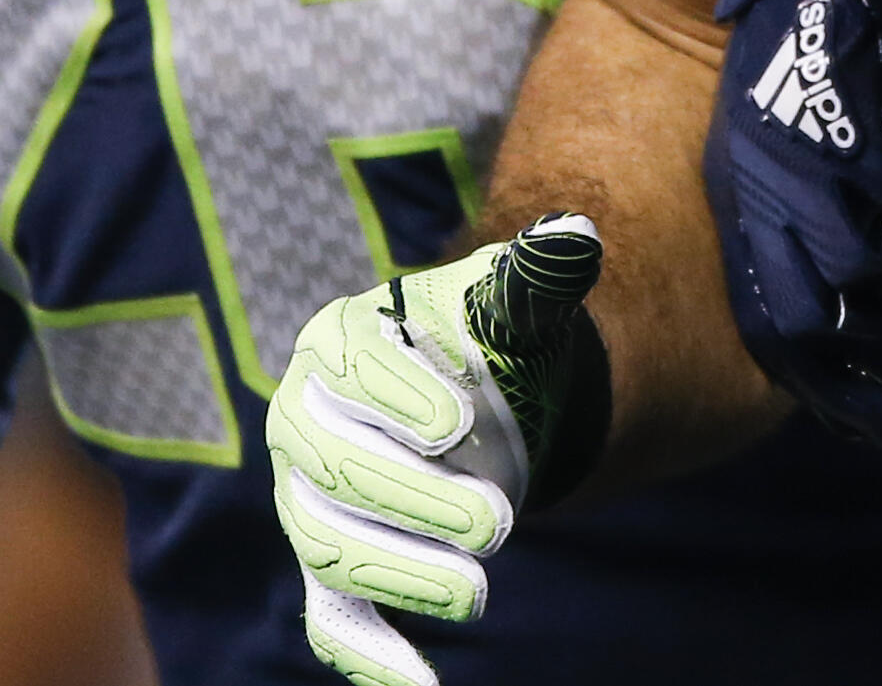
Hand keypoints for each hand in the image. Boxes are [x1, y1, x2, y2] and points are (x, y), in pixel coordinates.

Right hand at [269, 215, 610, 685]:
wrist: (470, 407)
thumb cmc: (482, 347)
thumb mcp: (509, 307)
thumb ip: (536, 278)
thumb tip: (577, 237)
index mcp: (340, 341)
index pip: (352, 368)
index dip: (401, 397)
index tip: (461, 422)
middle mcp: (305, 420)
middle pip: (338, 468)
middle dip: (416, 500)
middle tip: (500, 523)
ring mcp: (309, 500)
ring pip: (332, 546)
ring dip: (402, 573)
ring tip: (478, 591)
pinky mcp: (330, 565)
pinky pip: (333, 618)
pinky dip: (369, 656)